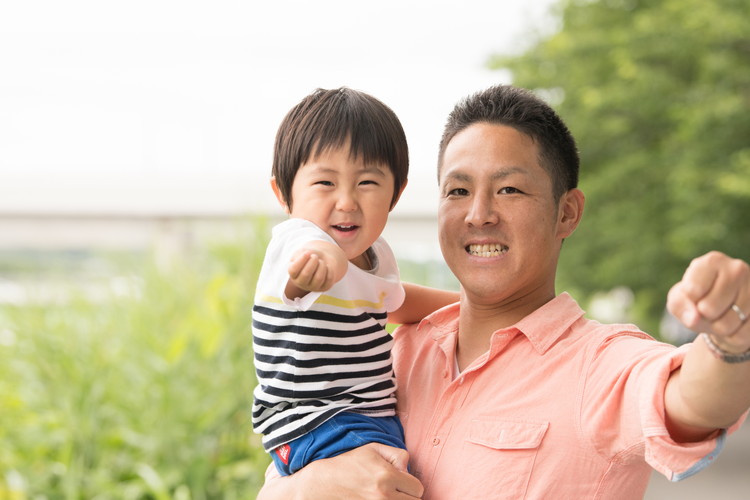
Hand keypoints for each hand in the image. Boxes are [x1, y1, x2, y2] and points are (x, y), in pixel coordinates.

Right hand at [258, 443, 423, 499]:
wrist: (325, 483)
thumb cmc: (349, 463)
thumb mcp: (373, 449)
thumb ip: (397, 454)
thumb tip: (408, 468)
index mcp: (387, 477)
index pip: (417, 488)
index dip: (411, 484)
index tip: (402, 481)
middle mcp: (384, 495)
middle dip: (408, 494)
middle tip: (395, 488)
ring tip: (389, 493)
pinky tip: (381, 497)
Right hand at [288, 249, 336, 292]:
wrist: (321, 260)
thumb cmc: (309, 256)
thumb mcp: (302, 252)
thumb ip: (301, 253)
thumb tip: (308, 254)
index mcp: (293, 275)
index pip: (293, 270)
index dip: (301, 260)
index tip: (307, 253)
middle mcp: (301, 283)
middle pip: (306, 274)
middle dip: (312, 262)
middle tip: (315, 256)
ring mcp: (313, 287)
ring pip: (318, 278)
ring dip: (321, 266)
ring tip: (321, 261)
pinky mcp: (324, 287)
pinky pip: (329, 279)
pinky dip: (329, 270)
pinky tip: (327, 266)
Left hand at [667, 251, 749, 352]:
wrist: (724, 311)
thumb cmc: (697, 299)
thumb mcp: (680, 298)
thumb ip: (680, 305)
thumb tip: (694, 319)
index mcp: (712, 261)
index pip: (692, 290)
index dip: (689, 301)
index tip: (693, 295)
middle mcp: (737, 269)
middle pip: (708, 309)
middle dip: (703, 316)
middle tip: (707, 309)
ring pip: (726, 325)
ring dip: (717, 328)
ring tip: (720, 317)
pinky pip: (742, 335)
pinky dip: (732, 337)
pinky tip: (735, 324)